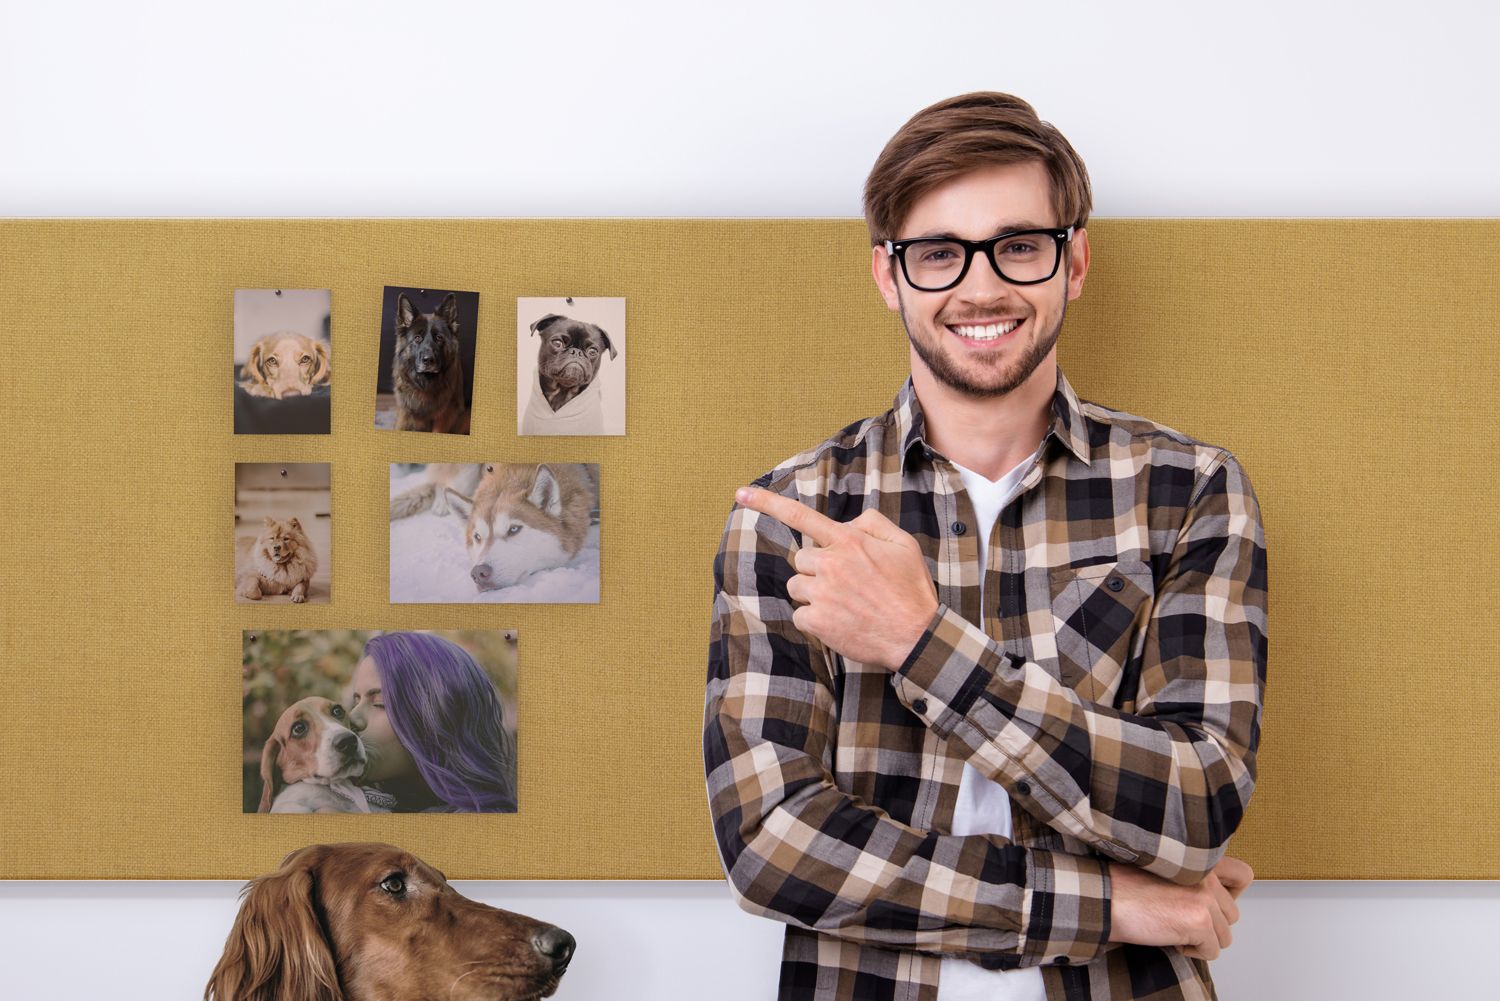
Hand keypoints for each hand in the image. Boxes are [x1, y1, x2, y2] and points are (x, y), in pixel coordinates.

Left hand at [735, 486, 938, 669]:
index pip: (801, 516)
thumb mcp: (903, 544)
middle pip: (801, 560)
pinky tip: (841, 623)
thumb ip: (872, 523)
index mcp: (849, 541)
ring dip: (814, 594)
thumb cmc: (911, 591)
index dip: (767, 503)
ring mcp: (821, 593)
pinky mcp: (816, 621)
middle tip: (846, 585)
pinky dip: (815, 621)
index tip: (741, 493)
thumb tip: (847, 522)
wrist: (917, 636)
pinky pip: (800, 615)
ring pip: (797, 587)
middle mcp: (830, 563)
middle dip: (816, 570)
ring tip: (845, 605)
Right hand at [1108, 856, 1254, 960]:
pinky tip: (1170, 938)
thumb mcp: (1164, 869)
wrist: (1104, 898)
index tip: (1212, 903)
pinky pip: (1212, 951)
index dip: (1232, 893)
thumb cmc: (1124, 885)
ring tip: (1173, 928)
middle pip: (1232, 915)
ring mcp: (1205, 898)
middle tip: (1181, 921)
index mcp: (1199, 860)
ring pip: (1224, 936)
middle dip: (1209, 924)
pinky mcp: (1199, 921)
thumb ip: (1192, 878)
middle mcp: (1207, 875)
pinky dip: (1192, 952)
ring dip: (1201, 939)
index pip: (1243, 875)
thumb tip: (1210, 903)